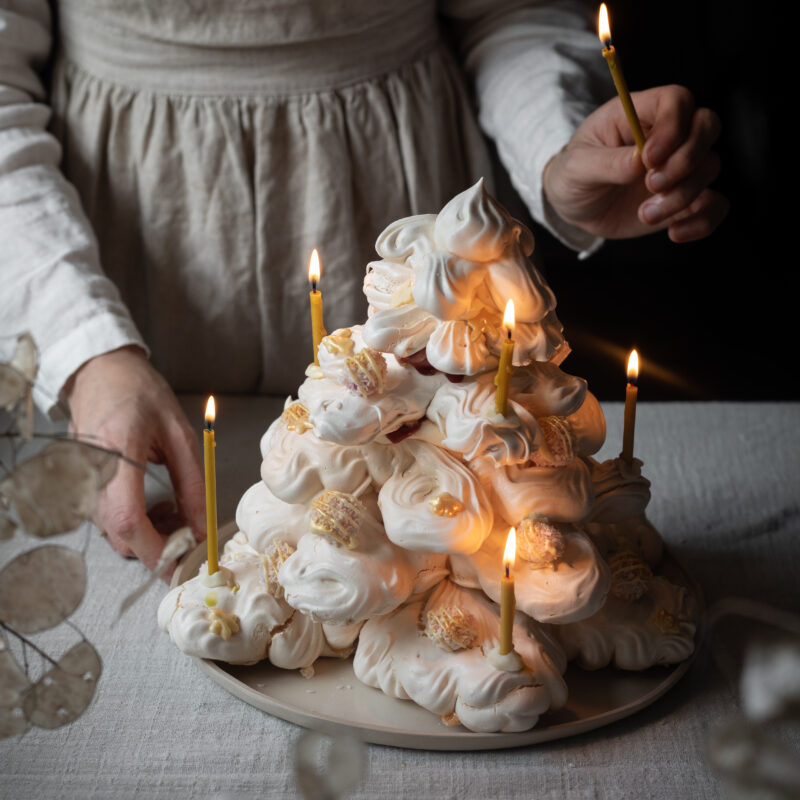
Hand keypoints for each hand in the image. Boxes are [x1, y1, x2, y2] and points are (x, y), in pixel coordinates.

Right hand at [66, 346, 205, 570]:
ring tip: (170, 509)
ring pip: (111, 531)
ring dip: (145, 533)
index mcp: (119, 450)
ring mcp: (78, 478)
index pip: (127, 516)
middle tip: (187, 531)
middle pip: (119, 533)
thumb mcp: (180, 434)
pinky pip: (103, 519)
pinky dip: (131, 521)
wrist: (100, 372)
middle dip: (157, 544)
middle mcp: (90, 469)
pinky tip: (149, 503)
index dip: (154, 547)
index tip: (181, 559)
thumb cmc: (141, 394)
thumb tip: (202, 528)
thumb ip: (192, 483)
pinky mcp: (77, 484)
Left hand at [543, 85, 728, 242]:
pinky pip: (714, 205)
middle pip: (707, 126)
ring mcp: (679, 168)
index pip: (677, 101)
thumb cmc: (572, 175)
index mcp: (639, 115)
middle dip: (686, 159)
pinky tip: (675, 233)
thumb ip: (606, 162)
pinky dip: (703, 221)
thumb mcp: (576, 167)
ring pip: (709, 167)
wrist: (575, 206)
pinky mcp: (684, 199)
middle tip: (651, 184)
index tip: (649, 158)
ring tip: (644, 214)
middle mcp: (668, 137)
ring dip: (681, 195)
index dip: (672, 126)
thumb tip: (638, 162)